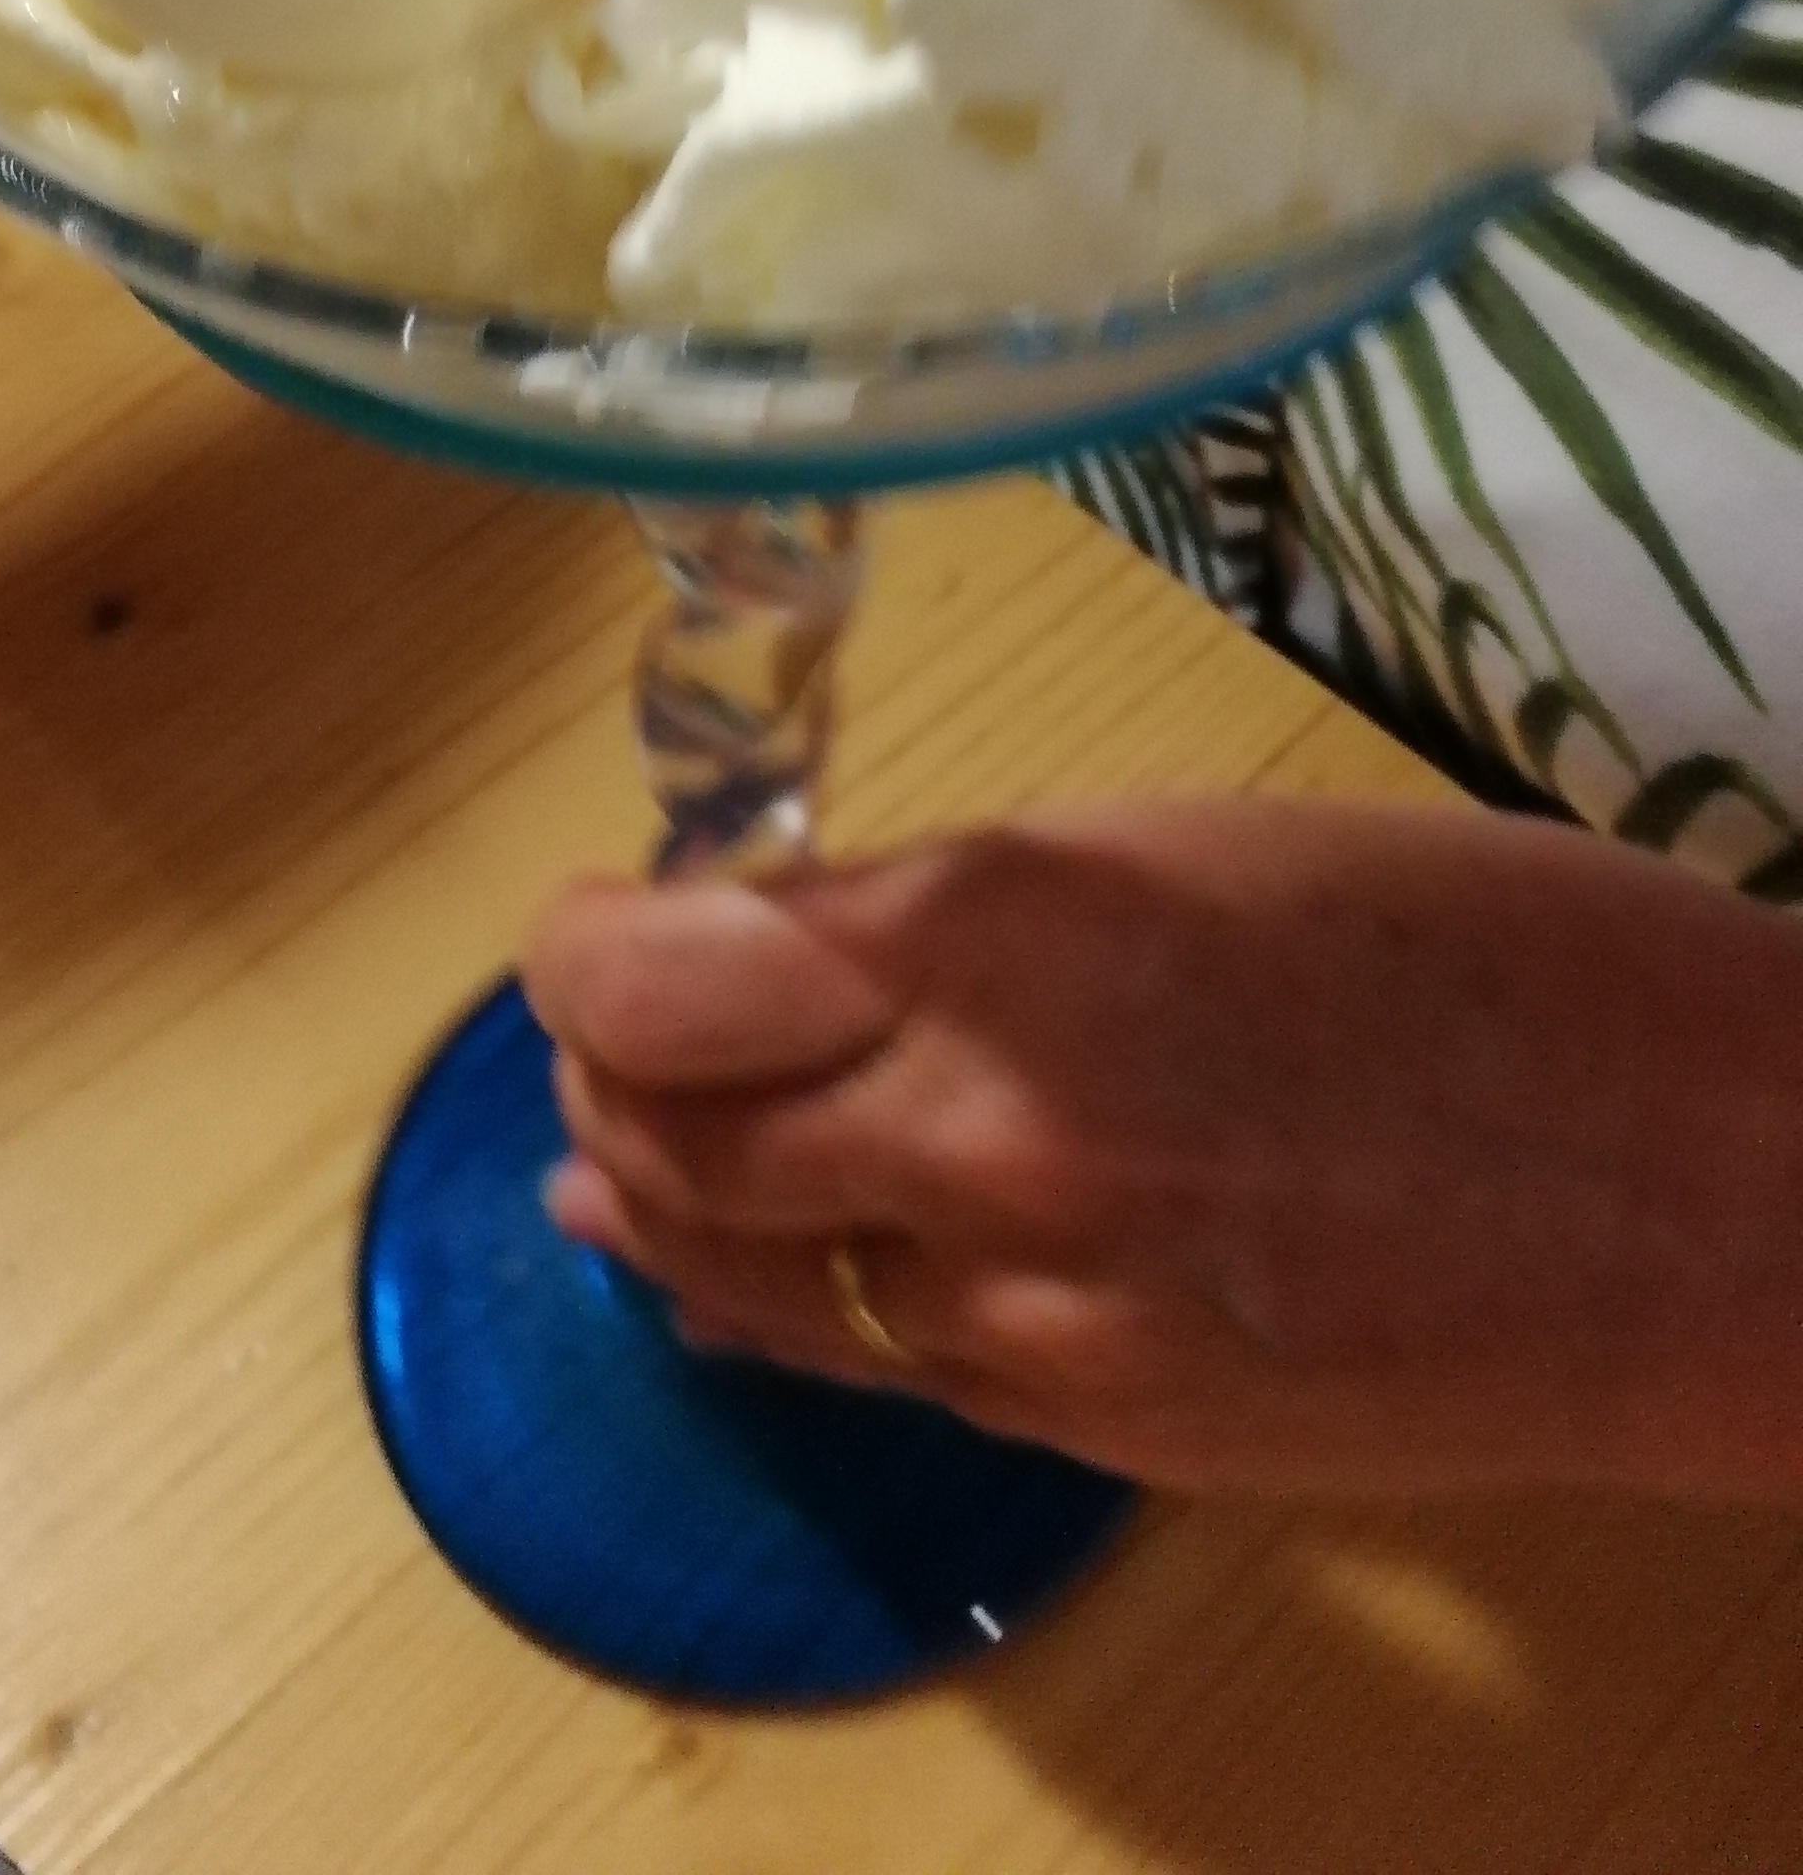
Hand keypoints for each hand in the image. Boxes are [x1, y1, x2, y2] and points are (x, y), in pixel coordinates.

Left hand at [528, 797, 1802, 1501]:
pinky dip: (792, 1295)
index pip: (651, 973)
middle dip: (601, 1062)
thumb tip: (793, 944)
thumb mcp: (1187, 842)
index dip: (583, 938)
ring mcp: (1027, 1315)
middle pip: (659, 1135)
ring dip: (661, 1192)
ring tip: (617, 1144)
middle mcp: (975, 1141)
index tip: (591, 909)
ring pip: (739, 1273)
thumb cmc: (1484, 952)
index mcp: (1000, 942)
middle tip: (605, 1008)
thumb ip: (963, 904)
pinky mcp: (1089, 1432)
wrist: (1700, 1201)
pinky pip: (874, 1363)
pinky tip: (767, 1264)